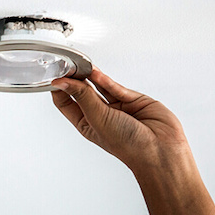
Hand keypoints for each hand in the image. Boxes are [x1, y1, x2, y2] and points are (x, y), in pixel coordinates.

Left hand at [51, 68, 190, 174]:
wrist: (161, 150)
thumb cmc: (129, 146)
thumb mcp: (98, 119)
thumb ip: (82, 97)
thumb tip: (63, 82)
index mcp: (87, 125)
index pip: (66, 104)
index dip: (59, 89)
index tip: (54, 76)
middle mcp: (101, 115)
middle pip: (82, 92)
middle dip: (74, 79)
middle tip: (67, 65)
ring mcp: (117, 107)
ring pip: (100, 86)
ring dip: (90, 75)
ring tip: (79, 64)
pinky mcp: (133, 100)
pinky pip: (116, 87)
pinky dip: (105, 79)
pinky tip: (95, 73)